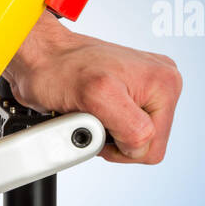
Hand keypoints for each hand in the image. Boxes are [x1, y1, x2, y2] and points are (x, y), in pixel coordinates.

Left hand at [5, 14, 182, 163]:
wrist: (39, 58)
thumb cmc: (60, 68)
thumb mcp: (98, 97)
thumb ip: (131, 126)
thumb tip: (142, 146)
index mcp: (165, 84)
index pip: (153, 147)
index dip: (119, 147)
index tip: (96, 123)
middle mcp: (159, 86)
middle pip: (144, 146)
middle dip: (113, 140)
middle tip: (90, 117)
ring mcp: (143, 92)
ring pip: (131, 141)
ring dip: (105, 135)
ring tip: (88, 111)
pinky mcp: (127, 97)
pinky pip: (119, 131)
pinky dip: (99, 127)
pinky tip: (89, 111)